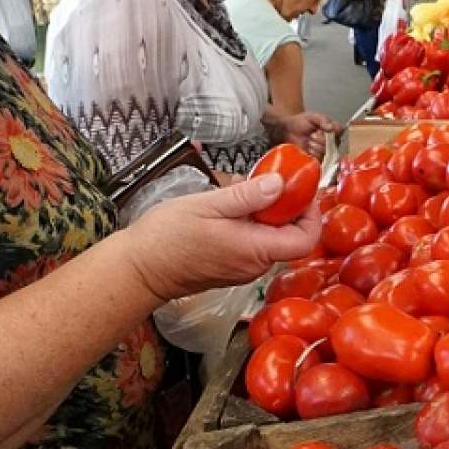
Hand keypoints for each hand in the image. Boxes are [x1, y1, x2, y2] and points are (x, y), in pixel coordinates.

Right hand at [121, 174, 321, 301]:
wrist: (138, 269)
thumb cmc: (167, 237)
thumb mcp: (208, 206)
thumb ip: (247, 196)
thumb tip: (280, 185)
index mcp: (255, 250)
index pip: (306, 238)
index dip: (310, 213)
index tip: (299, 189)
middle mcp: (254, 265)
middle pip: (289, 236)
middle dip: (284, 205)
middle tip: (265, 178)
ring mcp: (242, 269)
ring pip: (269, 237)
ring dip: (262, 211)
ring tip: (239, 188)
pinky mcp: (230, 268)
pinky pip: (251, 243)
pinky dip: (248, 222)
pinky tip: (225, 205)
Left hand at [277, 111, 341, 159]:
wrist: (290, 131)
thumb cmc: (301, 122)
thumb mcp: (312, 117)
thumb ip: (322, 120)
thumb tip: (331, 127)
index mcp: (333, 128)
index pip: (341, 130)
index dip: (334, 131)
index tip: (323, 129)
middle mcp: (333, 139)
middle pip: (334, 142)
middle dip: (320, 139)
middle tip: (312, 134)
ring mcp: (327, 149)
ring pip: (327, 151)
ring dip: (315, 146)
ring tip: (309, 141)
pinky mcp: (320, 157)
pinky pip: (321, 158)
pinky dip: (313, 153)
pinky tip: (308, 148)